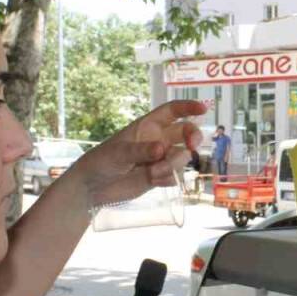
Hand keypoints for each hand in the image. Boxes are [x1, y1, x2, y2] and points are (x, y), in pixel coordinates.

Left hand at [72, 100, 205, 205]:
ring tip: (153, 174)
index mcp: (148, 126)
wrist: (93, 188)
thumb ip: (141, 150)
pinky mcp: (160, 176)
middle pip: (185, 133)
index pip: (172, 111)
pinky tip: (152, 181)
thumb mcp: (119, 153)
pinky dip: (167, 179)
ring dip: (173, 165)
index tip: (203, 108)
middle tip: (191, 146)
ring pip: (181, 157)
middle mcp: (158, 140)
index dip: (188, 107)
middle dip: (192, 138)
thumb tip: (162, 148)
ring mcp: (160, 159)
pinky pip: (175, 176)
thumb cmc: (102, 161)